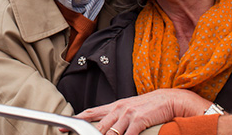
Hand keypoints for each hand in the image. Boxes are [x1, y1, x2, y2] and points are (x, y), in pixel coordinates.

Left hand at [73, 88, 210, 134]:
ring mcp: (129, 114)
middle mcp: (119, 109)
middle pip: (98, 125)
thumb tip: (104, 128)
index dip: (76, 120)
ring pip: (110, 132)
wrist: (169, 100)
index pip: (90, 113)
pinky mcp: (139, 120)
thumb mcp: (129, 109)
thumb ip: (115, 118)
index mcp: (115, 106)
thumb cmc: (149, 107)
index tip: (62, 127)